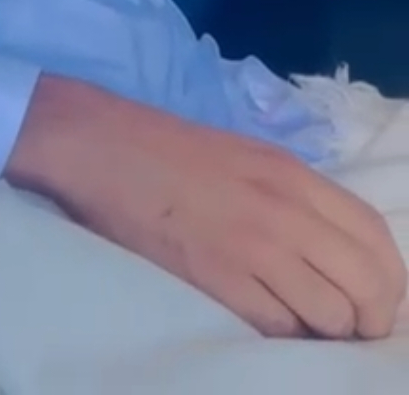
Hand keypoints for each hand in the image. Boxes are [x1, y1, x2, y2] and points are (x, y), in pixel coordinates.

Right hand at [5, 74, 406, 338]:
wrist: (106, 149)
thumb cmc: (174, 152)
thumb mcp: (251, 157)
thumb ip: (297, 197)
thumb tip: (336, 251)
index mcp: (294, 175)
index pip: (374, 235)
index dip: (388, 279)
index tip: (375, 300)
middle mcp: (285, 211)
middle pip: (367, 284)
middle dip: (370, 319)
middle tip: (350, 328)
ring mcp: (253, 248)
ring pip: (330, 315)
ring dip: (327, 332)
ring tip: (306, 328)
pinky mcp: (218, 280)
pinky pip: (278, 329)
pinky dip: (285, 337)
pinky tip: (268, 324)